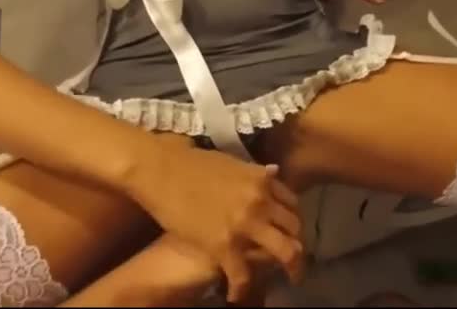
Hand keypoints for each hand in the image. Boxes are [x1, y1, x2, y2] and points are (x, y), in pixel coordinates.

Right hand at [130, 145, 303, 302]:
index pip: (293, 205)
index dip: (292, 221)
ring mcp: (245, 225)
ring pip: (286, 252)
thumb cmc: (189, 162)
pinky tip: (236, 295)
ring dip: (291, 269)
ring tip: (288, 279)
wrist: (160, 169)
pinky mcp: (223, 245)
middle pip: (294, 230)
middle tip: (292, 258)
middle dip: (296, 245)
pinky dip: (242, 288)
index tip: (288, 232)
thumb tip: (273, 173)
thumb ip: (255, 173)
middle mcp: (261, 202)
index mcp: (262, 181)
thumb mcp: (231, 163)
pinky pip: (243, 274)